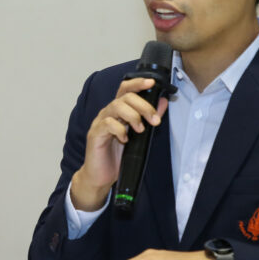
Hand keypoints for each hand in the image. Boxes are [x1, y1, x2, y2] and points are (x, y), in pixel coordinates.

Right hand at [70, 78, 168, 210]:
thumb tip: (163, 102)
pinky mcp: (95, 134)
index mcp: (118, 111)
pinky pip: (107, 124)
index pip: (125, 89)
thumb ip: (149, 118)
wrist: (101, 176)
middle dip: (143, 105)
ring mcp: (100, 122)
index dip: (137, 83)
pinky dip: (120, 130)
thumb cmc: (118, 155)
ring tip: (141, 130)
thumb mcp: (139, 136)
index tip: (152, 82)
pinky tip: (125, 140)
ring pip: (116, 106)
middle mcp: (108, 113)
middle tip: (154, 120)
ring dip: (133, 116)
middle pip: (124, 97)